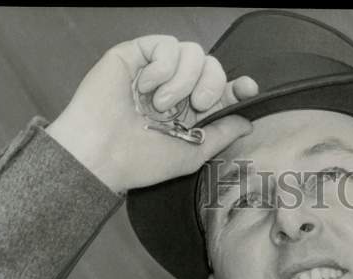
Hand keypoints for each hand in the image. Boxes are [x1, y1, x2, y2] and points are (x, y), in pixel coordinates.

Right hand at [45, 35, 258, 192]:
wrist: (103, 153)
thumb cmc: (142, 161)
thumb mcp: (192, 153)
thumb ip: (222, 134)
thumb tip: (249, 122)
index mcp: (189, 113)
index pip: (222, 90)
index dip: (237, 86)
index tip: (247, 89)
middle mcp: (175, 89)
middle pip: (212, 66)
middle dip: (211, 84)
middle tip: (196, 106)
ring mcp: (156, 71)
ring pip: (193, 52)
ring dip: (183, 79)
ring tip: (161, 104)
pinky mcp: (137, 54)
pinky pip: (166, 43)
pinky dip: (162, 67)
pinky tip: (146, 87)